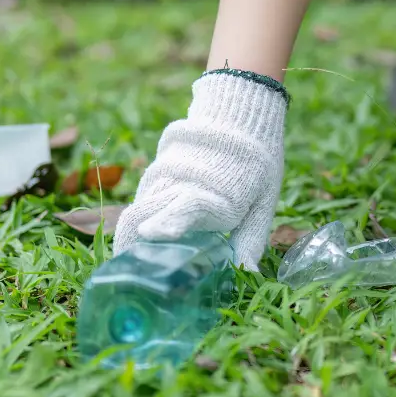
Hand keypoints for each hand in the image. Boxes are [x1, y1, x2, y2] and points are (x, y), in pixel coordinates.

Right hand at [113, 70, 287, 270]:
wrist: (238, 117)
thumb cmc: (256, 164)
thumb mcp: (264, 201)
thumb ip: (251, 239)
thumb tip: (247, 274)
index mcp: (215, 192)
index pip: (188, 206)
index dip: (170, 221)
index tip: (151, 234)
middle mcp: (182, 184)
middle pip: (144, 213)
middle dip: (132, 246)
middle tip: (132, 279)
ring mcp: (163, 177)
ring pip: (136, 210)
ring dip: (131, 238)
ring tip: (133, 267)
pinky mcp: (155, 174)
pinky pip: (141, 202)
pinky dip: (139, 224)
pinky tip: (143, 243)